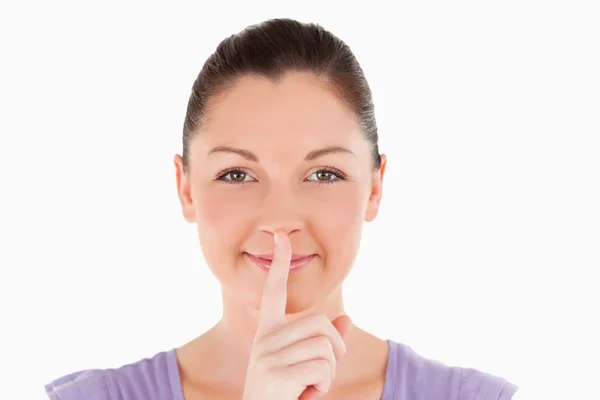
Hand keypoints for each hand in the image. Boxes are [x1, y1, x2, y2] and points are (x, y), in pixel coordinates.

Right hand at [242, 231, 351, 399]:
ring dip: (329, 373)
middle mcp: (265, 339)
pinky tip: (305, 396)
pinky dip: (324, 386)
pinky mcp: (276, 373)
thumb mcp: (307, 368)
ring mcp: (268, 356)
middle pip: (320, 323)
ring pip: (325, 346)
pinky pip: (322, 368)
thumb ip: (326, 344)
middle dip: (334, 350)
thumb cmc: (286, 396)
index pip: (274, 291)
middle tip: (321, 375)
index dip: (279, 263)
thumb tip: (346, 319)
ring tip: (309, 388)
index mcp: (268, 333)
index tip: (281, 236)